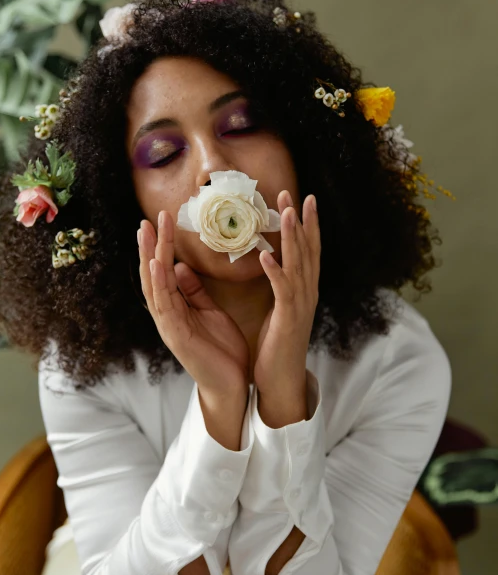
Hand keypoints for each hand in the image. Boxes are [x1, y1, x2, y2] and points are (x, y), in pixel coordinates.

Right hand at [138, 212, 249, 396]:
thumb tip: (180, 266)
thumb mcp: (209, 312)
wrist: (231, 385)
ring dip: (149, 258)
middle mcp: (167, 315)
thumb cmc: (221, 351)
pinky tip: (158, 264)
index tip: (161, 221)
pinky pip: (165, 306)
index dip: (160, 246)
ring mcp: (168, 326)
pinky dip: (159, 284)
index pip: (164, 271)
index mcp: (175, 308)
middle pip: (153, 275)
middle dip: (149, 247)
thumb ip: (194, 291)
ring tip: (147, 233)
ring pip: (154, 287)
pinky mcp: (176, 337)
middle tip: (147, 219)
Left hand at [254, 190, 320, 409]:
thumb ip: (281, 287)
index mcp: (304, 290)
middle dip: (302, 221)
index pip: (309, 251)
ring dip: (292, 238)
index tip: (302, 199)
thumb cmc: (277, 346)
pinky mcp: (288, 318)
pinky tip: (265, 256)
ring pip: (298, 265)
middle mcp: (307, 293)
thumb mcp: (280, 310)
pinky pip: (282, 291)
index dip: (307, 225)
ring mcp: (300, 305)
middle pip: (308, 251)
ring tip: (286, 212)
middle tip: (297, 194)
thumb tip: (274, 264)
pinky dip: (275, 272)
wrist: (282, 380)